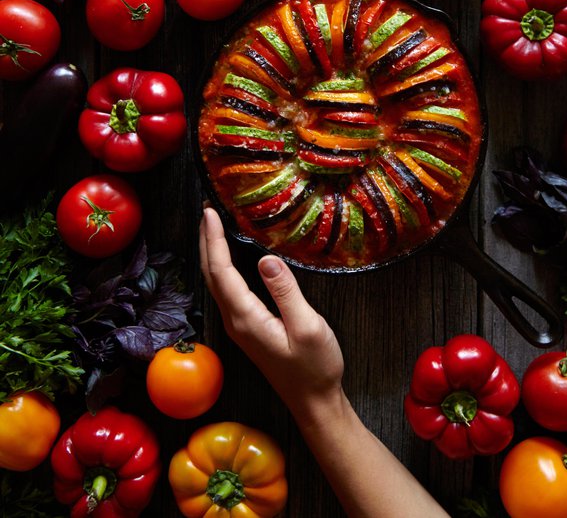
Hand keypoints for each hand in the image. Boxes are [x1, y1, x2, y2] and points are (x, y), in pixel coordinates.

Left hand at [199, 205, 344, 419]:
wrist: (315, 403)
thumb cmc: (315, 367)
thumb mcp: (307, 326)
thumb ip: (285, 292)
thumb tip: (266, 259)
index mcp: (246, 318)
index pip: (222, 271)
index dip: (213, 239)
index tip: (209, 212)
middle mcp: (236, 321)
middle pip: (211, 275)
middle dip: (205, 240)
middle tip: (205, 210)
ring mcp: (240, 325)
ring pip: (216, 282)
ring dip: (211, 252)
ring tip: (211, 226)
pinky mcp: (248, 327)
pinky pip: (227, 290)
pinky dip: (222, 267)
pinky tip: (228, 257)